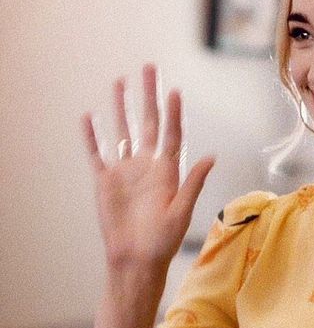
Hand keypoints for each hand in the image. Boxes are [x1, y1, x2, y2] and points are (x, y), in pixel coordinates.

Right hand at [82, 64, 214, 269]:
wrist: (136, 259)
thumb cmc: (163, 241)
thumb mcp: (182, 212)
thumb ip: (193, 183)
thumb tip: (210, 157)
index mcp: (168, 171)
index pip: (171, 134)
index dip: (173, 112)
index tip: (174, 90)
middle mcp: (147, 165)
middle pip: (147, 122)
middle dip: (148, 96)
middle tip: (149, 68)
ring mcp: (126, 171)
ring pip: (122, 131)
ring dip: (121, 107)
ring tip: (120, 82)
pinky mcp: (106, 181)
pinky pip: (98, 153)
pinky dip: (93, 136)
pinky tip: (90, 116)